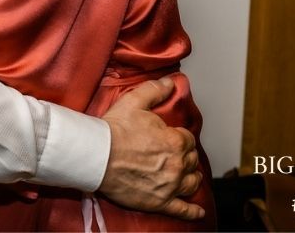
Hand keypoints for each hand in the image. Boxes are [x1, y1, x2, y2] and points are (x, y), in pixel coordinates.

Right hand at [99, 77, 205, 220]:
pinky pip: (182, 209)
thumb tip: (170, 82)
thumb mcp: (135, 101)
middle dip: (185, 157)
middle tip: (176, 155)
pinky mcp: (159, 202)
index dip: (180, 137)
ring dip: (192, 178)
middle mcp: (177, 165)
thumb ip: (155, 90)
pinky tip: (198, 212)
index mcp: (175, 141)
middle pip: (191, 161)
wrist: (96, 155)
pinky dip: (192, 212)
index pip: (188, 140)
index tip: (171, 138)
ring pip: (191, 183)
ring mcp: (170, 185)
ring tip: (189, 177)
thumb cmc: (114, 129)